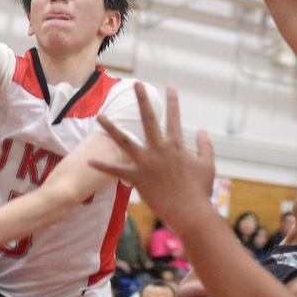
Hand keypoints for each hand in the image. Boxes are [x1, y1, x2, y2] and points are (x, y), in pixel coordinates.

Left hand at [90, 84, 214, 232]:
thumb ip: (206, 146)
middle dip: (142, 100)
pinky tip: (89, 160)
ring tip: (100, 115)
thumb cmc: (200, 190)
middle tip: (136, 84)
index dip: (173, 101)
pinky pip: (116, 170)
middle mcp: (159, 149)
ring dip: (111, 128)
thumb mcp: (208, 165)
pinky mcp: (137, 178)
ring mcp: (146, 163)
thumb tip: (203, 131)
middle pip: (148, 119)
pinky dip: (102, 166)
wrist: (190, 212)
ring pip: (125, 141)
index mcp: (177, 145)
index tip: (170, 86)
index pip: (174, 118)